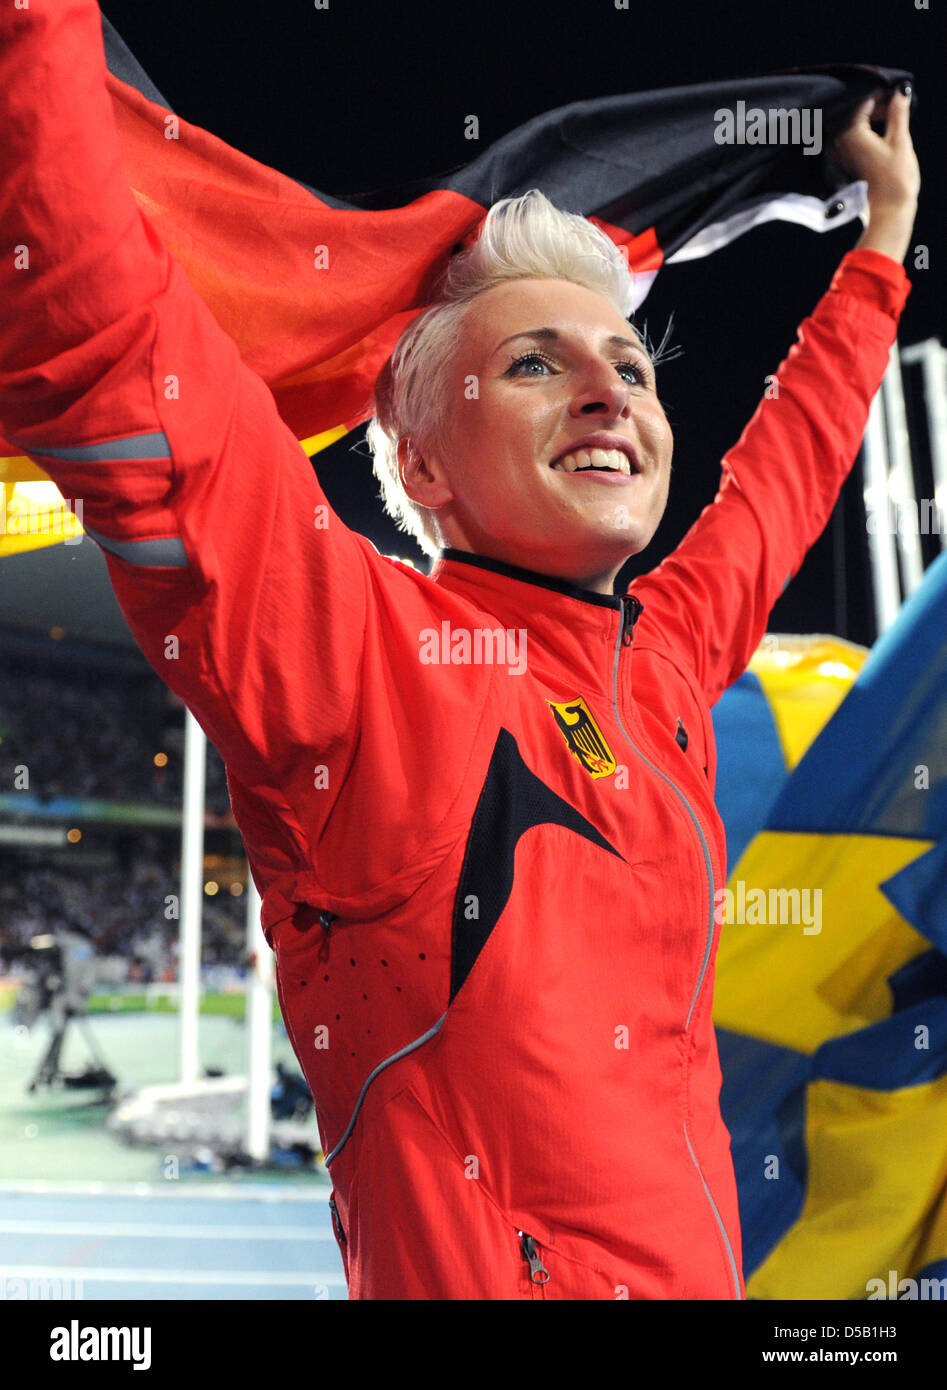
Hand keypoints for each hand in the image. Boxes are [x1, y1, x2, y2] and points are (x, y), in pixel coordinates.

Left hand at [831, 87, 919, 262]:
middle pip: (855, 113)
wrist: (888, 213)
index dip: (881, 93)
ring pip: (853, 126)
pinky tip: (882, 134)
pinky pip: (853, 140)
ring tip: (893, 118)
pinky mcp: (845, 165)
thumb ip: (898, 113)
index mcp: (850, 133)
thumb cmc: (895, 180)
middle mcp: (839, 143)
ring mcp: (840, 155)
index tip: (896, 92)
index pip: (863, 101)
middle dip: (876, 105)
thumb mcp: (900, 140)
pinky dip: (866, 132)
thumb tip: (901, 90)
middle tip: (897, 105)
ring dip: (872, 118)